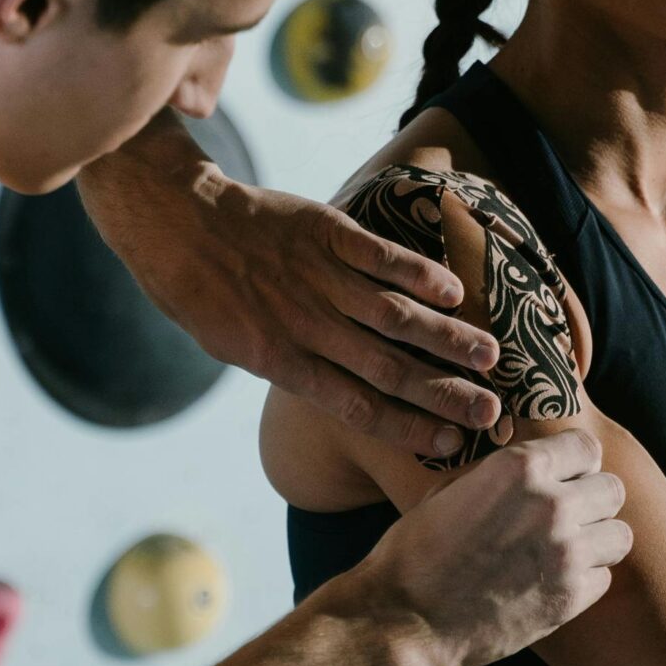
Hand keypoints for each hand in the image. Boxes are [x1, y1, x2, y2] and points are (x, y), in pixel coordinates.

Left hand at [79, 124, 502, 455]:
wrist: (175, 222)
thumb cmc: (201, 292)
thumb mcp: (233, 346)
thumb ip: (290, 366)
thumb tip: (336, 388)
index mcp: (281, 362)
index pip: (357, 407)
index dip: (407, 428)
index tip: (448, 443)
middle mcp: (305, 326)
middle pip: (388, 368)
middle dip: (443, 393)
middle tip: (491, 411)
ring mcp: (317, 278)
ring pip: (394, 316)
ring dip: (446, 337)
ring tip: (489, 355)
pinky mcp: (324, 233)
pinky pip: (380, 257)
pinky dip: (419, 273)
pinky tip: (454, 289)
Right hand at [354, 430, 630, 665]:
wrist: (400, 620)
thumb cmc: (415, 551)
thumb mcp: (449, 490)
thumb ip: (501, 474)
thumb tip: (534, 467)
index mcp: (519, 467)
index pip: (586, 447)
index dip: (575, 463)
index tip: (565, 478)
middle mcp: (551, 504)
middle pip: (612, 489)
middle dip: (592, 500)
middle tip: (567, 518)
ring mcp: (565, 553)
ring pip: (620, 535)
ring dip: (597, 541)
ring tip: (565, 551)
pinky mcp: (570, 598)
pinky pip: (603, 578)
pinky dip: (584, 580)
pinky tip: (550, 583)